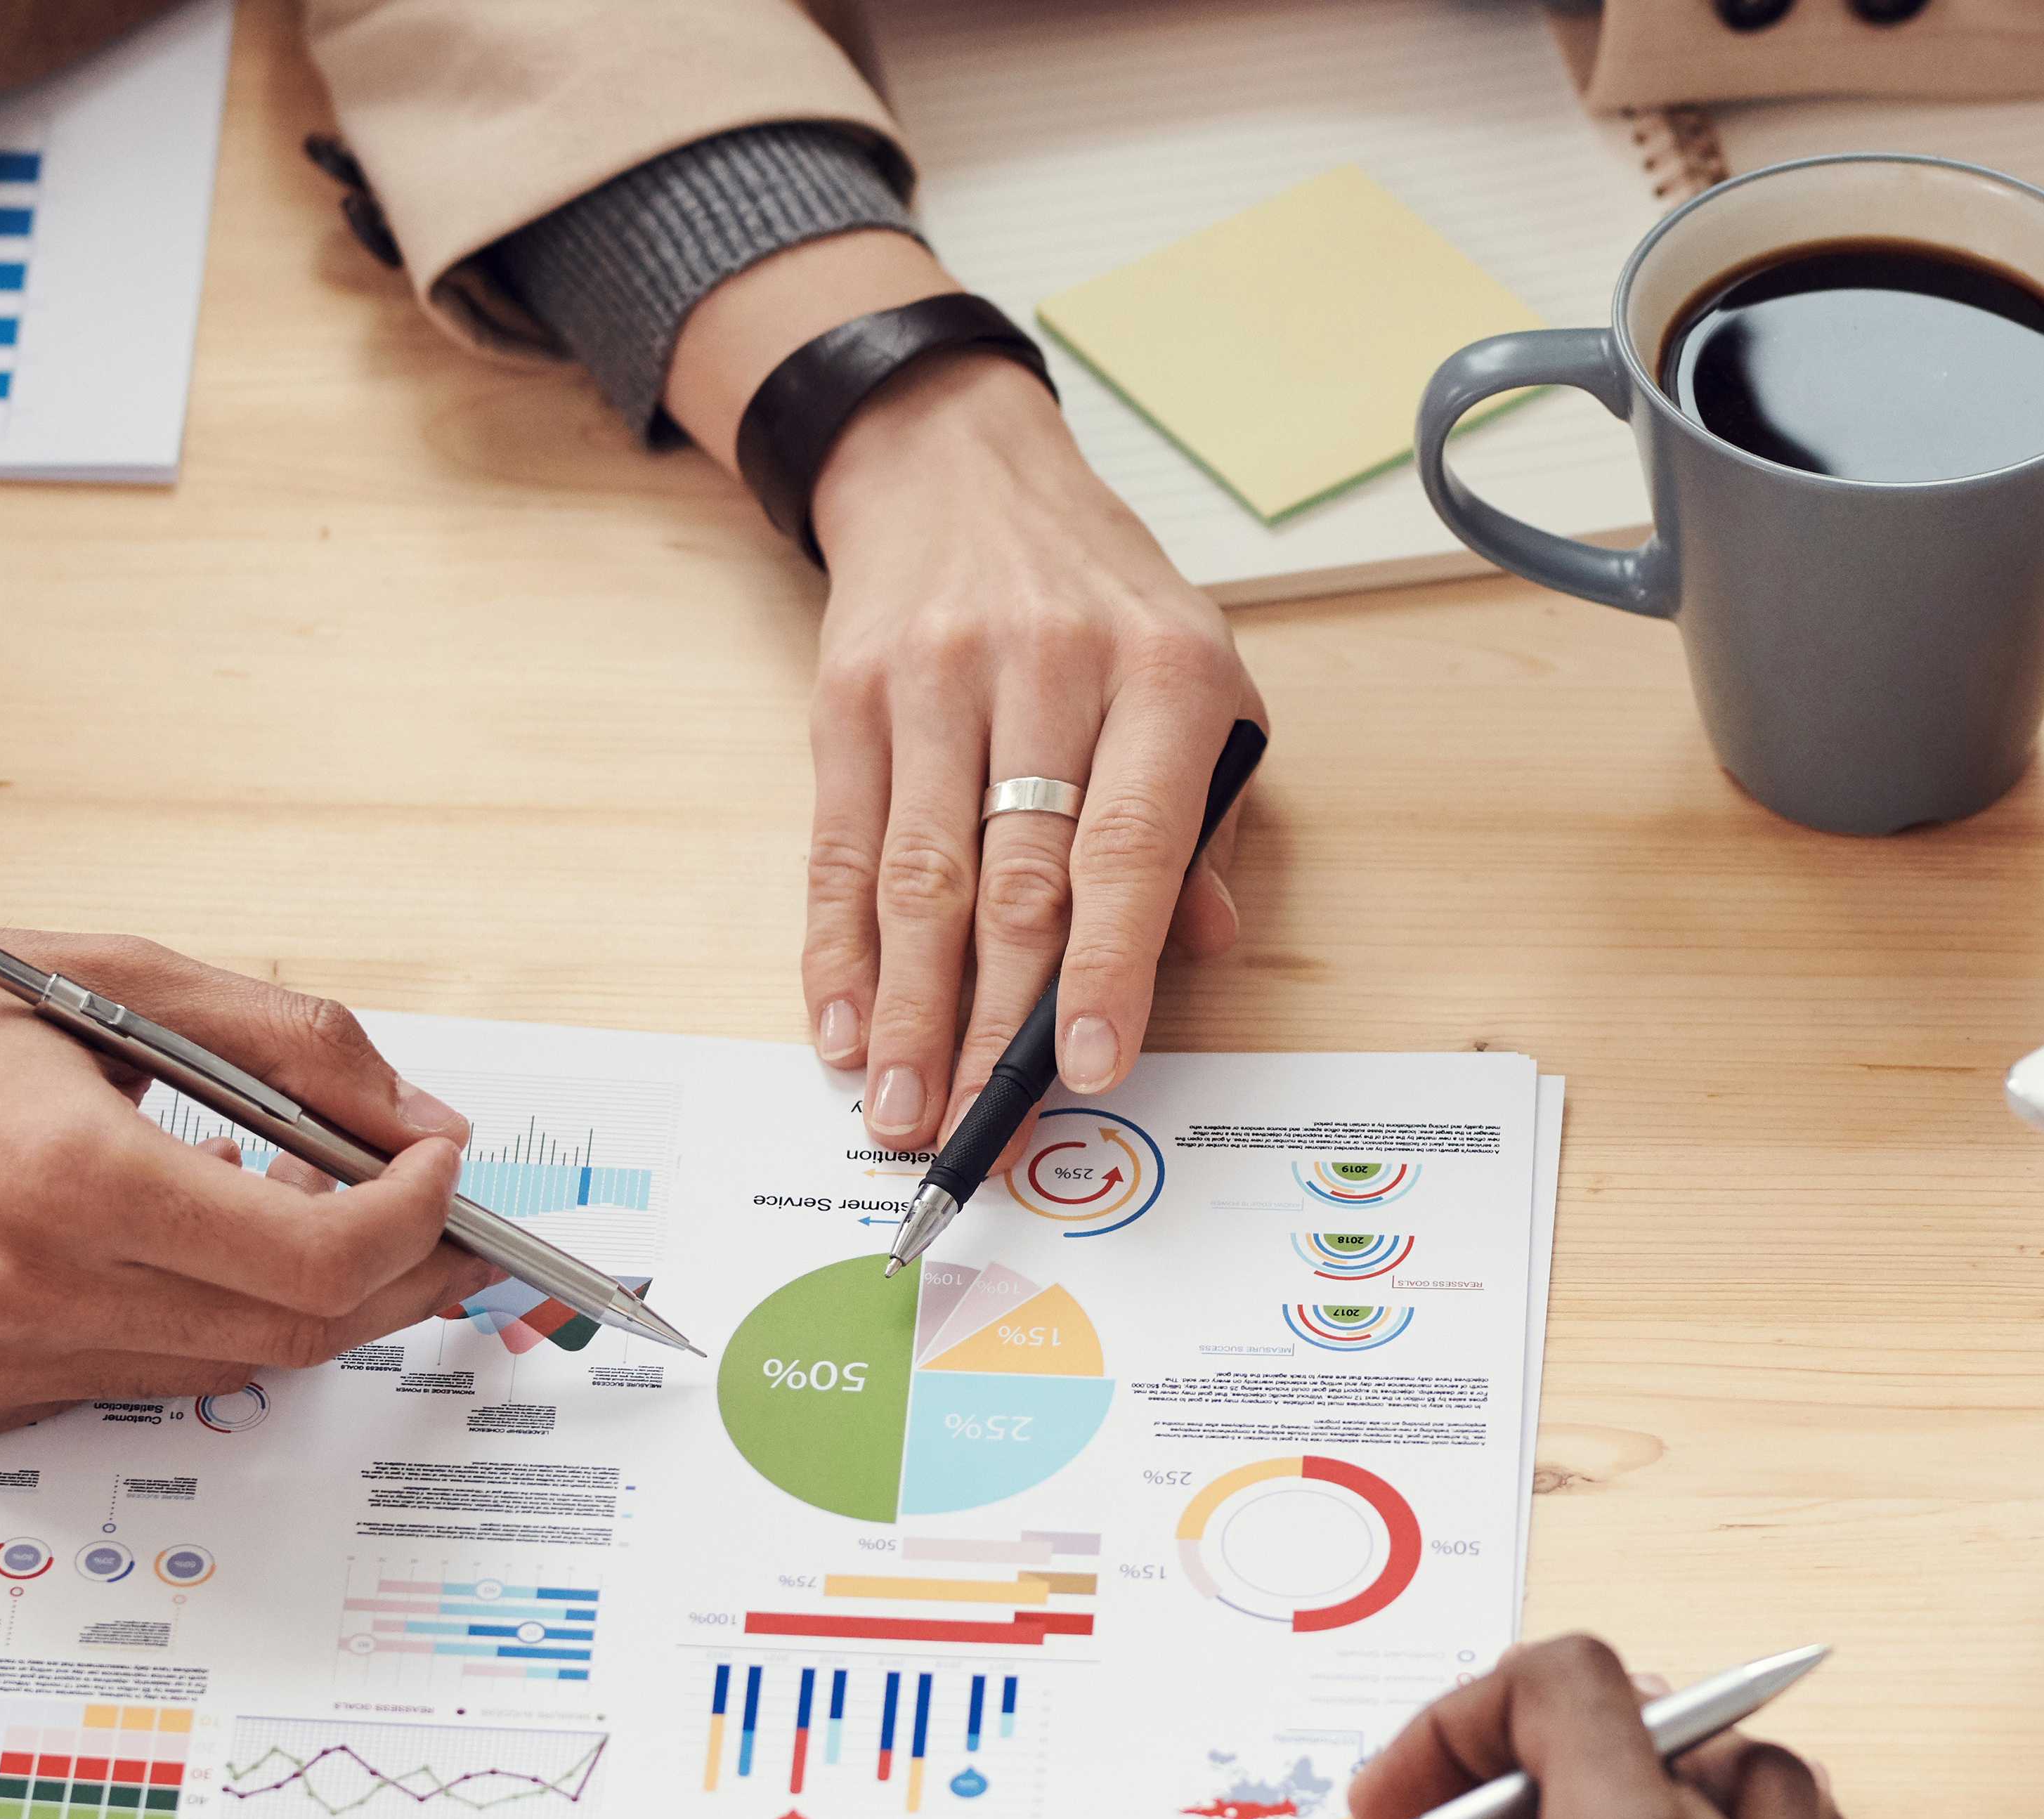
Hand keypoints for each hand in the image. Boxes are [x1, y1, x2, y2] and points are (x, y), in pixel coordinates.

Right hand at [0, 920, 494, 1447]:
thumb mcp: (113, 973)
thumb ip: (292, 1048)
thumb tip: (420, 1126)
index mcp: (66, 1176)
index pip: (317, 1259)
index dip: (416, 1223)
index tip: (443, 1170)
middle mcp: (21, 1295)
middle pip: (291, 1334)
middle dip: (394, 1276)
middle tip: (436, 1219)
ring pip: (218, 1370)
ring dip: (291, 1300)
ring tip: (302, 1211)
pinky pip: (121, 1389)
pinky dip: (179, 1325)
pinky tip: (166, 1251)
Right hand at [664, 233, 1262, 1154]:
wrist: (959, 467)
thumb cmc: (1099, 598)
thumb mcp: (1200, 678)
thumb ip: (1206, 821)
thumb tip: (1201, 948)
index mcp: (1162, 673)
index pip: (1130, 847)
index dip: (1109, 967)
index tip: (1093, 1067)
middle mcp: (1049, 670)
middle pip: (1014, 880)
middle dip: (990, 1022)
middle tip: (973, 1126)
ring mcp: (935, 679)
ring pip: (918, 877)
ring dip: (905, 1009)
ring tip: (898, 1107)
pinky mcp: (849, 697)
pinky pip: (840, 847)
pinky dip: (837, 950)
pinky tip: (841, 1025)